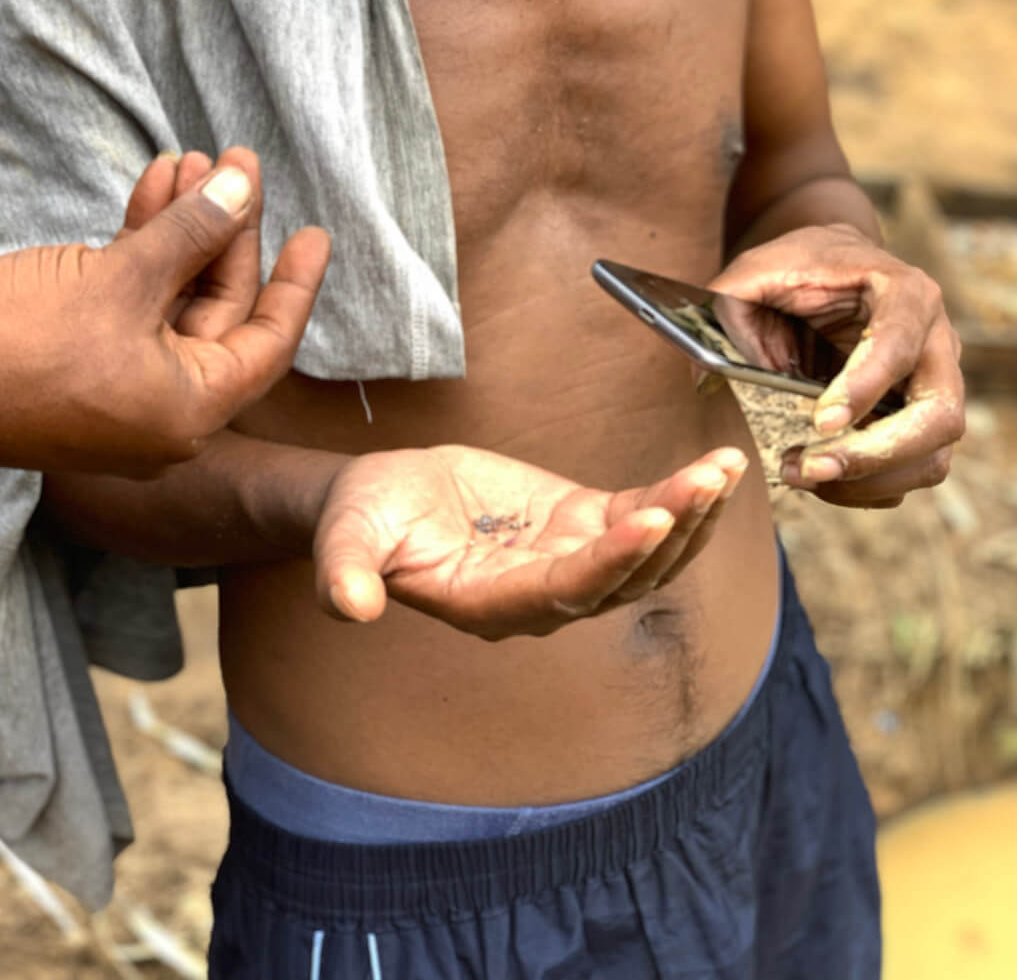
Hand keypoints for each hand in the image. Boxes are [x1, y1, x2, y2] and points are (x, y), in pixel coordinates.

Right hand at [0, 148, 329, 476]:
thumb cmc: (26, 344)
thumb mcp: (124, 277)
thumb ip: (192, 232)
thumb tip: (244, 188)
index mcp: (192, 410)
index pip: (268, 341)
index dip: (296, 282)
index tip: (316, 233)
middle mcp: (166, 409)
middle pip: (218, 307)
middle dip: (228, 230)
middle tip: (238, 163)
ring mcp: (123, 389)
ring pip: (173, 298)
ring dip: (183, 229)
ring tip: (193, 160)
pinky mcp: (84, 365)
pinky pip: (132, 304)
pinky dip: (143, 251)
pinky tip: (155, 187)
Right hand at [312, 444, 746, 639]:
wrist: (381, 500)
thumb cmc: (362, 520)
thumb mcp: (345, 538)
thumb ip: (346, 572)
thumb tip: (349, 605)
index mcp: (491, 604)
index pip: (564, 589)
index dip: (610, 559)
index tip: (651, 519)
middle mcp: (541, 595)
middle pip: (623, 577)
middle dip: (672, 532)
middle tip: (708, 483)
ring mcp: (566, 560)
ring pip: (647, 555)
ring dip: (691, 515)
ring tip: (727, 470)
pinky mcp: (579, 523)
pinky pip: (641, 513)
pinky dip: (681, 495)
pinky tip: (718, 468)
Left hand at [712, 223, 963, 507]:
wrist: (833, 269)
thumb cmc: (797, 267)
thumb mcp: (756, 271)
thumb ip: (727, 307)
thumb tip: (702, 376)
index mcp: (903, 292)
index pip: (899, 345)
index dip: (864, 386)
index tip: (820, 422)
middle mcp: (935, 341)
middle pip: (939, 415)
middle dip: (877, 453)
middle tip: (811, 468)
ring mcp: (936, 385)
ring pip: (933, 454)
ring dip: (870, 479)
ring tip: (801, 474)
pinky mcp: (923, 420)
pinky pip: (915, 470)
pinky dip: (870, 487)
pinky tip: (820, 478)